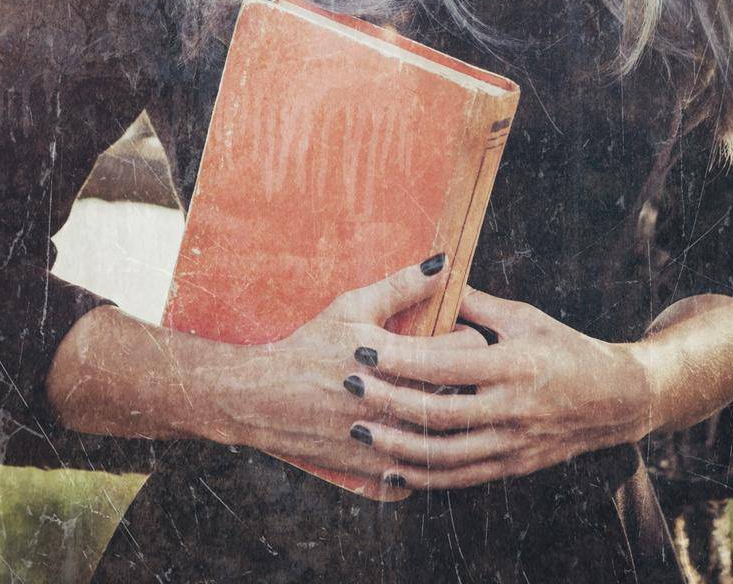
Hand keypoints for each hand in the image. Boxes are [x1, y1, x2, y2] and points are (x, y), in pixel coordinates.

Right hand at [212, 254, 488, 477]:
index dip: (469, 339)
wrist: (263, 398)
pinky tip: (417, 434)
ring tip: (440, 395)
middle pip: (459, 393)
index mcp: (391, 359)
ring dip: (448, 415)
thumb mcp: (352, 307)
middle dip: (465, 377)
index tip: (461, 335)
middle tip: (459, 365)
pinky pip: (417, 470)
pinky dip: (423, 454)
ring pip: (442, 435)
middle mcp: (391, 403)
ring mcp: (383, 441)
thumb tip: (443, 263)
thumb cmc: (310, 345)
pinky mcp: (371, 469)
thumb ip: (402, 286)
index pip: (463, 351)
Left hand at [346, 284, 651, 490]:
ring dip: (397, 445)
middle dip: (388, 400)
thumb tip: (436, 280)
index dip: (401, 359)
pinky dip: (424, 477)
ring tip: (360, 431)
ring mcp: (513, 444)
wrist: (614, 400)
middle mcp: (512, 409)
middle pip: (437, 412)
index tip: (365, 349)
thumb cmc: (566, 348)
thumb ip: (478, 305)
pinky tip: (393, 469)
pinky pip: (461, 477)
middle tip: (349, 386)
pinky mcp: (513, 466)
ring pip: (444, 454)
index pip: (445, 364)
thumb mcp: (526, 317)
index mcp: (515, 365)